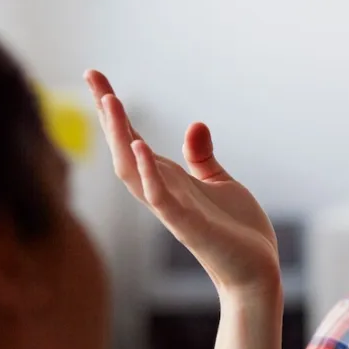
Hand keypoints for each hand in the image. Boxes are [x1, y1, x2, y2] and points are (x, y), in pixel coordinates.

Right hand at [85, 70, 280, 304]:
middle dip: (108, 114)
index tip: (97, 77)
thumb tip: (195, 124)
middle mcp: (163, 192)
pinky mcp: (189, 226)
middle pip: (123, 149)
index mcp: (170, 180)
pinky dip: (148, 173)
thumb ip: (202, 157)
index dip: (114, 111)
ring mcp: (172, 210)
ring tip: (111, 101)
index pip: (132, 140)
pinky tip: (139, 147)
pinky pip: (160, 198)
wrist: (255, 273)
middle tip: (92, 74)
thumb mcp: (220, 183)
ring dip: (120, 136)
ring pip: (134, 171)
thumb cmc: (237, 232)